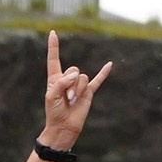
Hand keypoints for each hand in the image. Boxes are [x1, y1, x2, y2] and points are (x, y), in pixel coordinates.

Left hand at [40, 30, 113, 150]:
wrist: (64, 127)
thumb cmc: (54, 112)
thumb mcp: (52, 96)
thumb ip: (62, 82)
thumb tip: (77, 74)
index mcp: (55, 79)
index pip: (54, 60)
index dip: (53, 47)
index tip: (52, 33)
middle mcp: (67, 79)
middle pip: (73, 69)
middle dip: (71, 84)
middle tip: (66, 98)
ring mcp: (79, 85)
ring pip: (83, 77)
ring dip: (78, 90)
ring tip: (73, 101)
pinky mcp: (88, 92)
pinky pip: (97, 80)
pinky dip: (103, 73)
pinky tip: (109, 65)